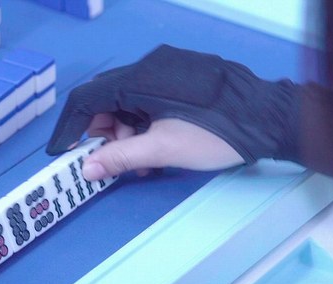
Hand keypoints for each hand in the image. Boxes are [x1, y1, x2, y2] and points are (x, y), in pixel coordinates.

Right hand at [48, 44, 301, 177]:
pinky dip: (142, 120)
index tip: (63, 152)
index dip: (70, 128)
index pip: (87, 98)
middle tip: (109, 159)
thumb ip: (120, 157)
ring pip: (128, 98)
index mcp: (139, 79)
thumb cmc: (215, 133)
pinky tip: (155, 143)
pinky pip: (148, 96)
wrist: (268, 116)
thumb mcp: (164, 149)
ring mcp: (167, 67)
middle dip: (101, 132)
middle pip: (106, 97)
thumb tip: (86, 169)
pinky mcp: (182, 74)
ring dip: (124, 129)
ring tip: (140, 159)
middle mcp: (149, 65)